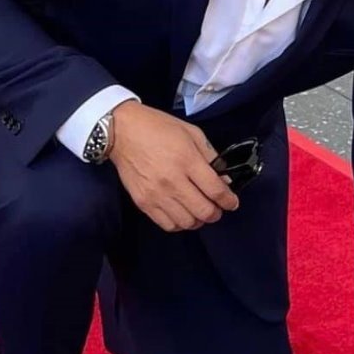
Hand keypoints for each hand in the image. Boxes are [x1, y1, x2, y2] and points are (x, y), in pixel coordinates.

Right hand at [108, 99, 238, 231]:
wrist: (121, 131)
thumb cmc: (158, 128)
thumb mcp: (192, 134)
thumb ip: (211, 157)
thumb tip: (224, 179)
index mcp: (187, 161)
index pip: (216, 191)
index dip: (229, 200)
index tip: (232, 202)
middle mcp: (172, 181)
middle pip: (204, 211)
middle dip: (216, 212)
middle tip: (217, 207)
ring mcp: (156, 194)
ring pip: (187, 222)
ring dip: (199, 220)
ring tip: (199, 210)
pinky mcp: (143, 202)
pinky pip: (168, 224)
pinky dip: (180, 224)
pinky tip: (182, 213)